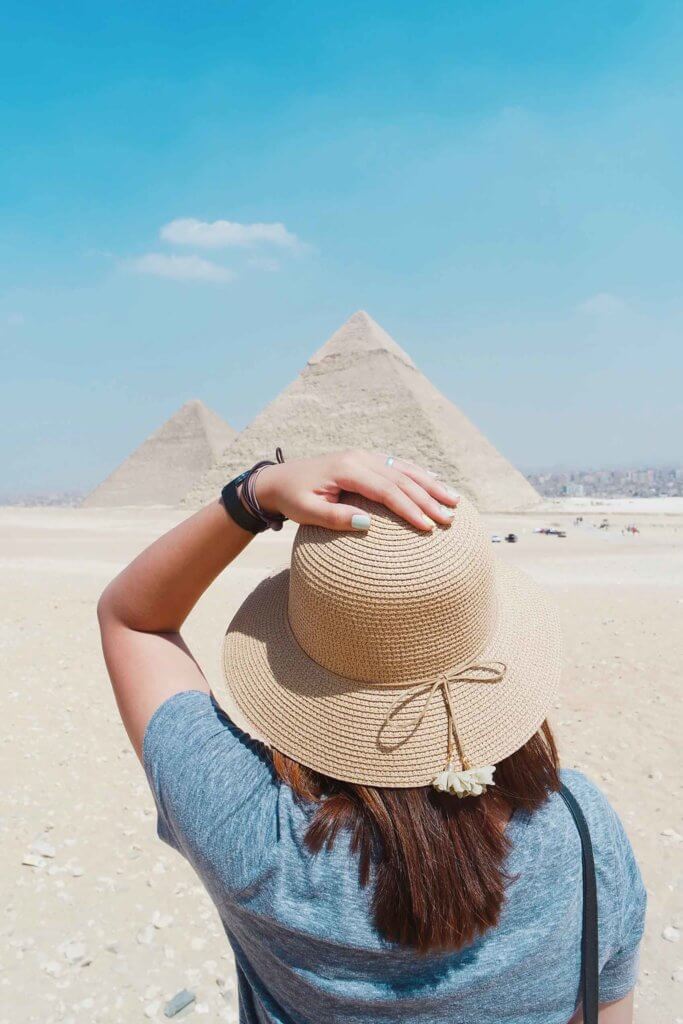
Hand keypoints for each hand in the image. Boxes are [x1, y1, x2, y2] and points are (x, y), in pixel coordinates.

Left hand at [253, 450, 458, 531]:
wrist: (278, 480)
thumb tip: (368, 524)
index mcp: (347, 470)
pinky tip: (436, 481)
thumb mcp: (308, 512)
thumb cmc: (293, 499)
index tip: (427, 527)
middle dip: (429, 499)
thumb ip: (336, 518)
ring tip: (455, 499)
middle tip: (450, 518)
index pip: (387, 491)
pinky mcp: (366, 459)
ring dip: (431, 485)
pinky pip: (398, 465)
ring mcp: (365, 456)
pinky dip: (419, 474)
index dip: (409, 509)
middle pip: (402, 479)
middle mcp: (360, 458)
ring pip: (405, 469)